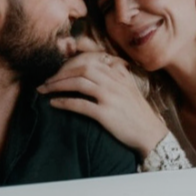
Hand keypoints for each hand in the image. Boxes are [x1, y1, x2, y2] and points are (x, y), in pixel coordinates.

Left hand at [38, 51, 167, 157]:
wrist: (151, 134)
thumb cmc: (138, 113)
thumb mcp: (130, 87)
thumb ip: (117, 74)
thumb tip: (105, 63)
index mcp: (119, 74)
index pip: (89, 61)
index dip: (69, 64)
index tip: (57, 72)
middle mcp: (114, 82)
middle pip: (81, 69)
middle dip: (59, 74)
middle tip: (46, 82)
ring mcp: (110, 97)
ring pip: (78, 83)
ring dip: (58, 85)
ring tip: (44, 90)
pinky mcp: (106, 114)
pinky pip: (80, 104)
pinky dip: (64, 102)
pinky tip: (54, 103)